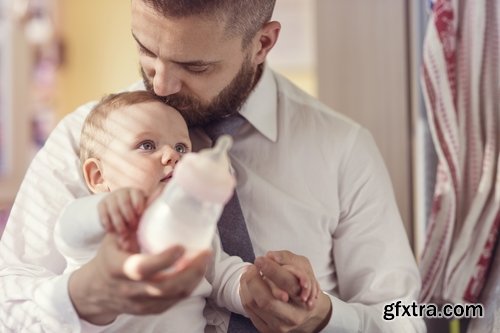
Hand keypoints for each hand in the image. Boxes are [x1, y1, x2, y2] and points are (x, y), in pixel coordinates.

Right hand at [68, 233, 210, 324]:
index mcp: (118, 268)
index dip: (164, 259)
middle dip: (190, 271)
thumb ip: (135, 221)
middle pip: (164, 286)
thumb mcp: (114, 238)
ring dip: (194, 278)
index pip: (142, 268)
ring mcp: (140, 303)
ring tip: (204, 260)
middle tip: (205, 252)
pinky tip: (196, 272)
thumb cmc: (109, 257)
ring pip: (173, 296)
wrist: (96, 290)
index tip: (181, 246)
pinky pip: (174, 301)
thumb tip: (160, 192)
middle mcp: (129, 289)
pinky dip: (189, 286)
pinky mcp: (150, 310)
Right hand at [98, 188, 146, 249]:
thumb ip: (152, 202)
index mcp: (135, 192)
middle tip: (133, 227)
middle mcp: (122, 192)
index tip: (140, 214)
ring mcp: (110, 197)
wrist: (121, 218)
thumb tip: (163, 188)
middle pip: (124, 202)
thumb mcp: (145, 209)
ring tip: (123, 233)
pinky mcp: (101, 204)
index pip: (136, 194)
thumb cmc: (137, 215)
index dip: (138, 204)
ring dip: (118, 223)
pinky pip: (102, 213)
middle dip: (129, 216)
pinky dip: (107, 223)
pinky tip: (111, 231)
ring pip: (113, 209)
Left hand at [240, 251, 331, 332]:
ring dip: (246, 285)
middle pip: (266, 299)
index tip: (260, 259)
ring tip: (248, 272)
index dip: (271, 270)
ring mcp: (279, 326)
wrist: (307, 314)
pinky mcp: (267, 330)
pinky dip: (245, 294)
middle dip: (253, 279)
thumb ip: (287, 259)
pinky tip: (247, 285)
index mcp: (304, 299)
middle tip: (251, 266)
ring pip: (253, 304)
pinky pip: (249, 311)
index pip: (287, 283)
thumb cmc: (302, 286)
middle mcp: (293, 316)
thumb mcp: (302, 268)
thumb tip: (270, 256)